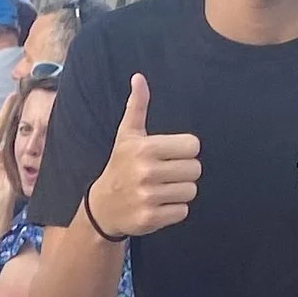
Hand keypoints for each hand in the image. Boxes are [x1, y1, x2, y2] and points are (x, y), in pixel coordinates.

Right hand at [86, 74, 200, 237]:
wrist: (102, 208)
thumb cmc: (120, 166)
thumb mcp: (127, 136)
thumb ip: (137, 106)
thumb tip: (139, 78)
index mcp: (145, 148)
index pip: (193, 146)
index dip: (184, 151)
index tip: (169, 155)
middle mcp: (146, 172)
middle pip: (195, 169)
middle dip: (184, 172)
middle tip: (166, 174)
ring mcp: (148, 197)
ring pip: (190, 191)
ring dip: (179, 192)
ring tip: (161, 190)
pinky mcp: (150, 218)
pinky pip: (182, 211)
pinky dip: (174, 210)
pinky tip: (158, 205)